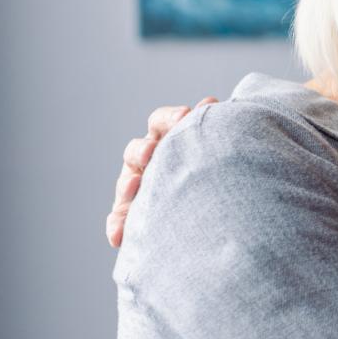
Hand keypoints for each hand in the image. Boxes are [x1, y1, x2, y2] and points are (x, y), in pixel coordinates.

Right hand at [106, 97, 214, 246]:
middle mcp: (149, 159)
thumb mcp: (216, 147)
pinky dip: (118, 226)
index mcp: (167, 137)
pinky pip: (121, 219)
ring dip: (127, 185)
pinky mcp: (134, 212)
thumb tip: (209, 101)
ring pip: (126, 183)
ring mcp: (140, 186)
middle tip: (151, 152)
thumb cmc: (219, 166)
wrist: (219, 204)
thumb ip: (211, 127)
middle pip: (137, 150)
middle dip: (143, 150)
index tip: (185, 115)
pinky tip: (118, 237)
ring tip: (133, 187)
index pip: (162, 122)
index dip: (171, 118)